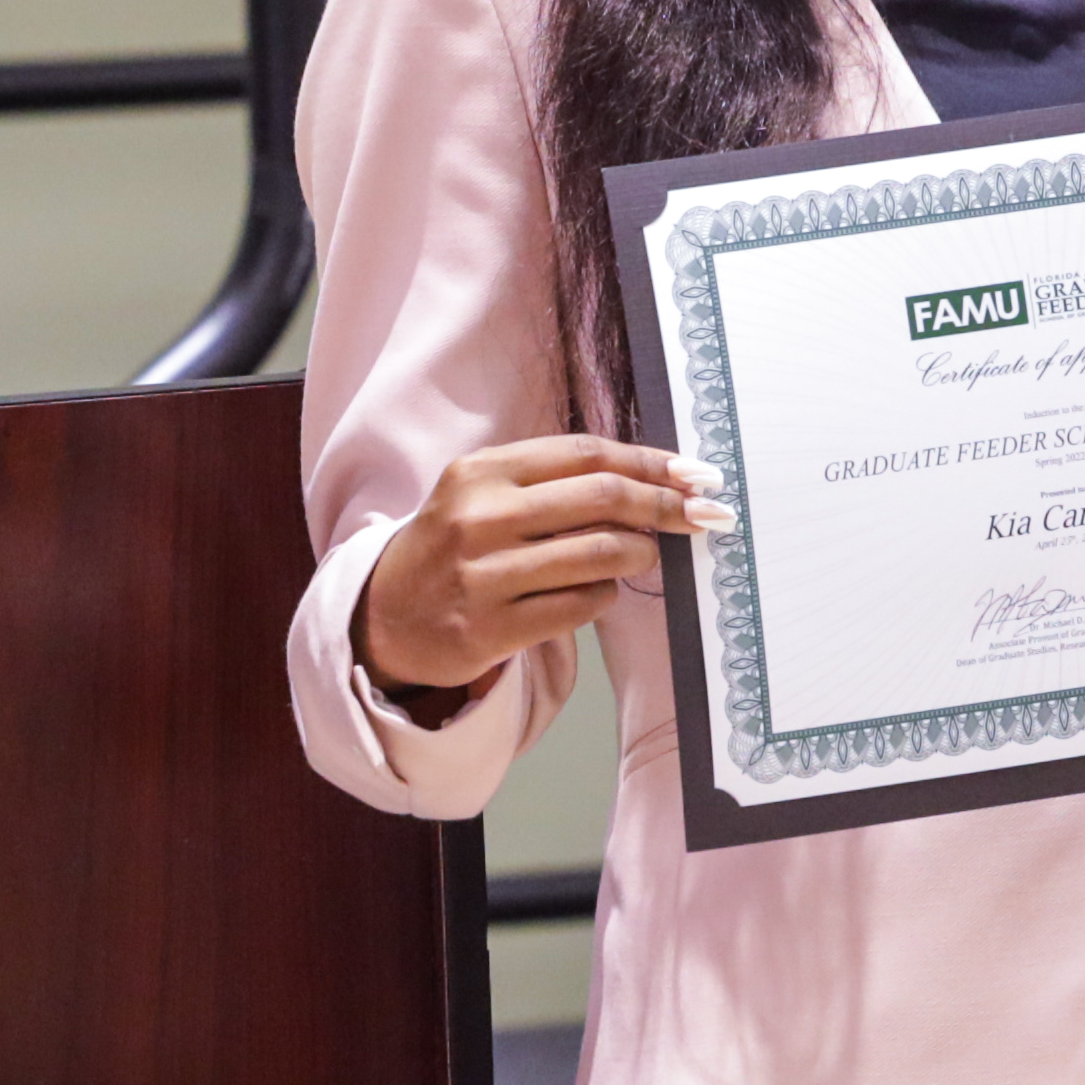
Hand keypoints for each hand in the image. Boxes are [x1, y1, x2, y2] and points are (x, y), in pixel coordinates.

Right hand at [354, 436, 725, 708]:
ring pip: (600, 554)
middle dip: (665, 504)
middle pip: (602, 498)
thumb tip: (652, 480)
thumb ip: (551, 482)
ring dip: (640, 553)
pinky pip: (581, 606)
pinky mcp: (491, 630)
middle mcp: (479, 517)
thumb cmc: (451, 548)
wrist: (383, 618)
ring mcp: (484, 575)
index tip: (694, 473)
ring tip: (644, 555)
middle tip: (702, 514)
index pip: (585, 454)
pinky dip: (604, 596)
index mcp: (480, 472)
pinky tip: (595, 591)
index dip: (649, 462)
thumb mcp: (481, 495)